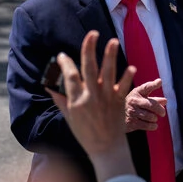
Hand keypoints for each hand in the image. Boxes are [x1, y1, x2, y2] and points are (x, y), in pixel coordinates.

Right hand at [49, 30, 137, 181]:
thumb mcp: (69, 117)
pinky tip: (131, 67)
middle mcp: (91, 96)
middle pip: (89, 68)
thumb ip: (61, 100)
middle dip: (89, 49)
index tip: (63, 55)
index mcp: (77, 100)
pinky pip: (124, 87)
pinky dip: (128, 77)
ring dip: (110, 56)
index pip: (69, 75)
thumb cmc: (86, 134)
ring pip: (108, 73)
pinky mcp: (119, 102)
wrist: (105, 148)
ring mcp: (106, 98)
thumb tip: (50, 87)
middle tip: (93, 33)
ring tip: (113, 41)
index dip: (65, 63)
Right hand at [124, 79, 166, 132]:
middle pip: (151, 105)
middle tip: (163, 113)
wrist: (115, 117)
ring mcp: (131, 112)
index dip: (153, 85)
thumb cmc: (133, 105)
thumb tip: (165, 101)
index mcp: (136, 92)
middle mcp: (133, 101)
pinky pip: (147, 125)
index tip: (160, 82)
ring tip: (154, 118)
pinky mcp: (131, 123)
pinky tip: (153, 125)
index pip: (146, 87)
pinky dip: (153, 126)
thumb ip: (153, 99)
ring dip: (154, 118)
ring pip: (150, 116)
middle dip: (160, 110)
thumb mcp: (141, 99)